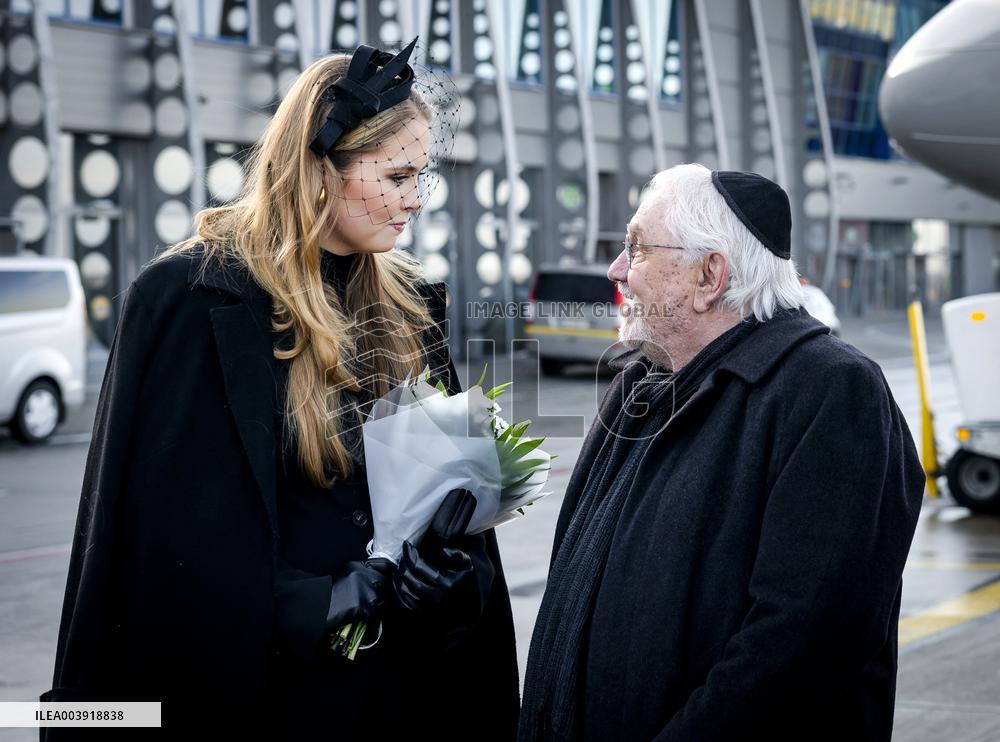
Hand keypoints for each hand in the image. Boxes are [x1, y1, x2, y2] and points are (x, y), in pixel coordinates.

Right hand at [325, 558, 394, 628]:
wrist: (318, 605)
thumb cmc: (330, 591)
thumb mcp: (346, 573)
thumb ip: (362, 572)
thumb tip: (379, 577)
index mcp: (358, 566)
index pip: (384, 566)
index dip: (387, 574)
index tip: (386, 581)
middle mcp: (362, 575)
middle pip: (384, 583)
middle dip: (381, 591)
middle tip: (372, 598)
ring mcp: (363, 590)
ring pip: (380, 599)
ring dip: (374, 604)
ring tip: (362, 606)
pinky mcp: (361, 605)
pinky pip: (372, 612)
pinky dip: (368, 614)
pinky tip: (358, 613)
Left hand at [392, 489, 479, 615]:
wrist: (477, 607)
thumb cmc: (475, 578)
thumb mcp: (473, 559)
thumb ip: (458, 550)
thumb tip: (442, 546)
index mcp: (447, 583)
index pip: (417, 566)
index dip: (409, 553)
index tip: (407, 544)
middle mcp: (437, 599)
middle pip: (408, 578)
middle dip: (403, 564)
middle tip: (404, 554)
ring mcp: (430, 611)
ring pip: (404, 592)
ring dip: (398, 577)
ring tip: (401, 566)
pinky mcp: (426, 617)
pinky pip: (406, 605)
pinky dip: (400, 593)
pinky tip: (400, 582)